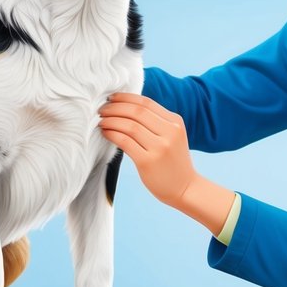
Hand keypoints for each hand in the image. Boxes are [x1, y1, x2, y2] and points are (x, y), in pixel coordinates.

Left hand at [98, 93, 197, 207]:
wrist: (185, 188)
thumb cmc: (172, 161)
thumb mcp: (172, 136)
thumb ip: (156, 122)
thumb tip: (125, 107)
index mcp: (175, 122)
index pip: (146, 103)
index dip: (125, 98)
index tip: (111, 98)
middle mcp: (169, 132)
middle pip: (137, 112)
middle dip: (115, 107)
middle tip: (102, 109)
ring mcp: (160, 147)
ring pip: (130, 126)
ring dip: (111, 120)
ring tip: (101, 121)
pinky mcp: (148, 162)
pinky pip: (125, 142)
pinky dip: (112, 134)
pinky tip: (106, 133)